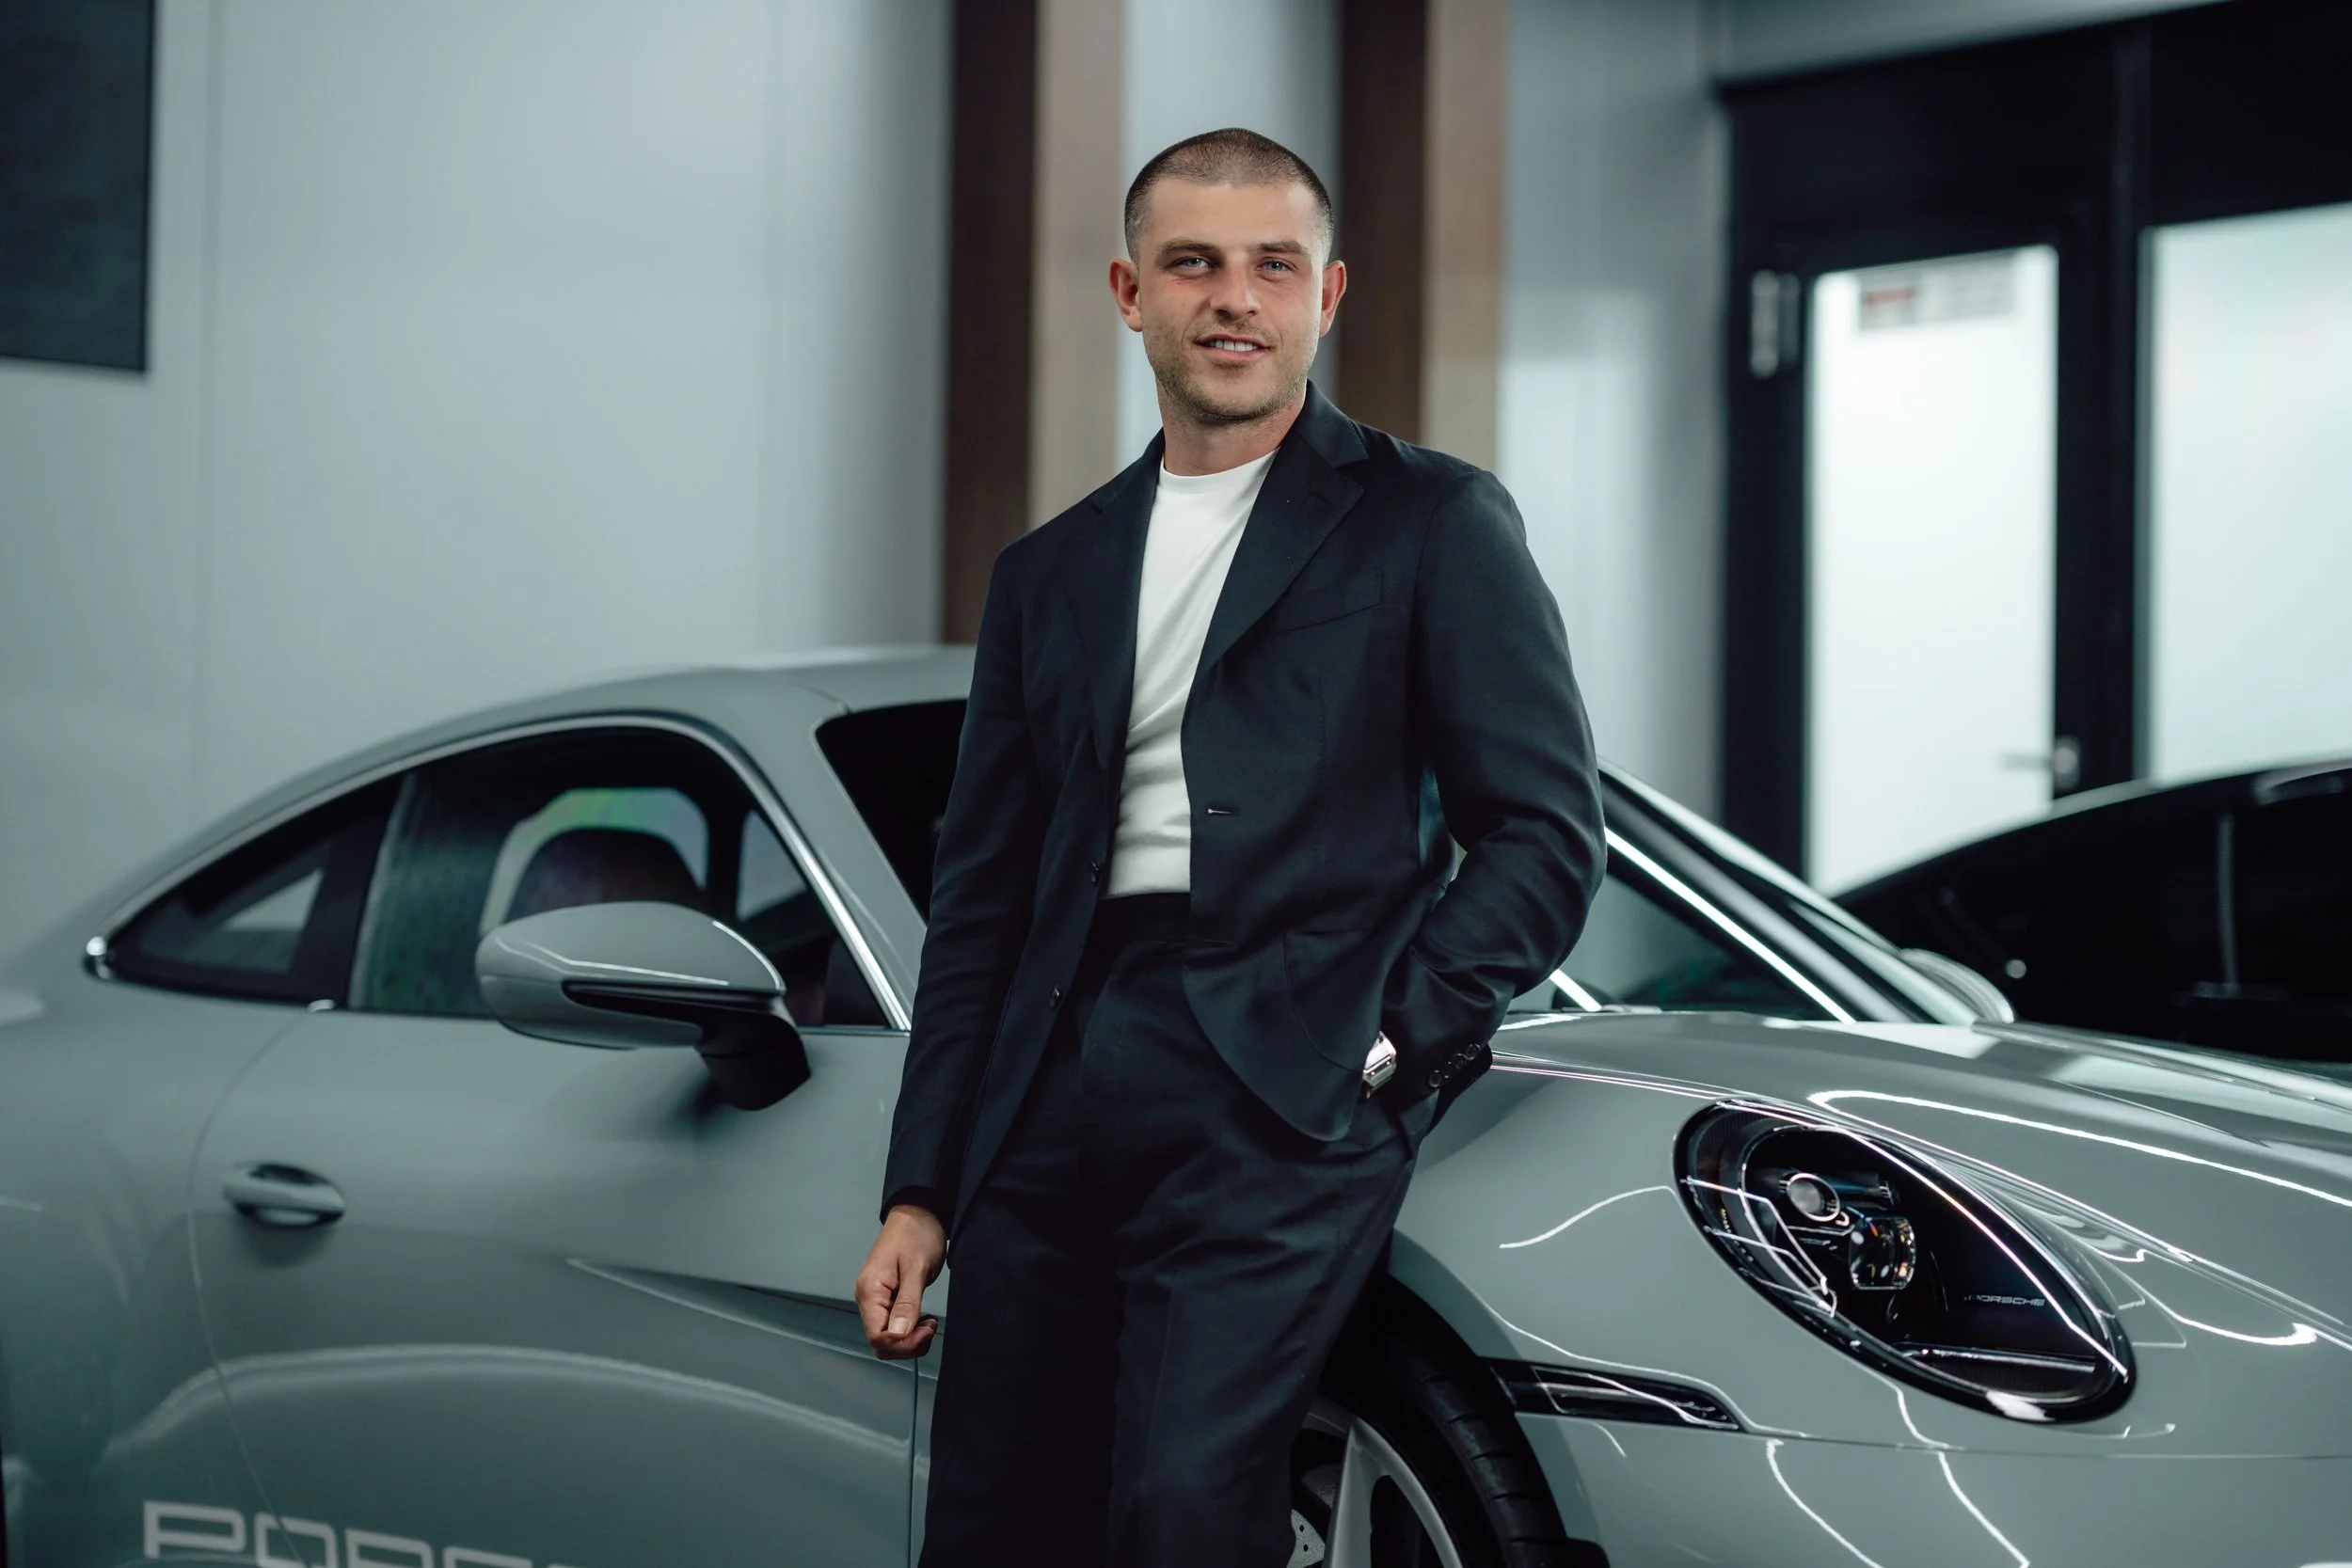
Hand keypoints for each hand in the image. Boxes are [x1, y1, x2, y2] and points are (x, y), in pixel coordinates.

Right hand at [857, 1203, 945, 1358]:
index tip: (927, 1330)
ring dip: (908, 1338)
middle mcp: (867, 1297)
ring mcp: (874, 1297)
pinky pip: (891, 1324)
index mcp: (870, 1291)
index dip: (903, 1343)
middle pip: (880, 1341)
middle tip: (930, 1326)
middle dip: (907, 1344)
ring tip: (928, 1322)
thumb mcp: (917, 1269)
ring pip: (886, 1336)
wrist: (917, 1211)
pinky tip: (922, 1318)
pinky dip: (907, 1328)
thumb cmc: (917, 1233)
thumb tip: (898, 1335)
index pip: (878, 1336)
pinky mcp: (884, 1296)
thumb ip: (907, 1303)